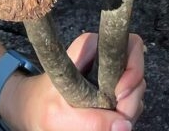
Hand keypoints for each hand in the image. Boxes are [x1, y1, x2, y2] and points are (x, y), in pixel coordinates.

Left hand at [0, 33, 144, 130]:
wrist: (31, 113)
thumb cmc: (39, 107)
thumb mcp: (58, 116)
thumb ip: (89, 121)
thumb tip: (124, 125)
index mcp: (91, 48)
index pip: (130, 45)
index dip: (133, 68)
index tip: (119, 94)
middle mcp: (105, 58)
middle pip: (137, 74)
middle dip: (131, 100)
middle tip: (116, 119)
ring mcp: (111, 76)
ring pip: (136, 92)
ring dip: (128, 112)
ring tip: (106, 125)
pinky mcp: (112, 94)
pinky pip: (131, 106)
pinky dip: (124, 119)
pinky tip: (108, 126)